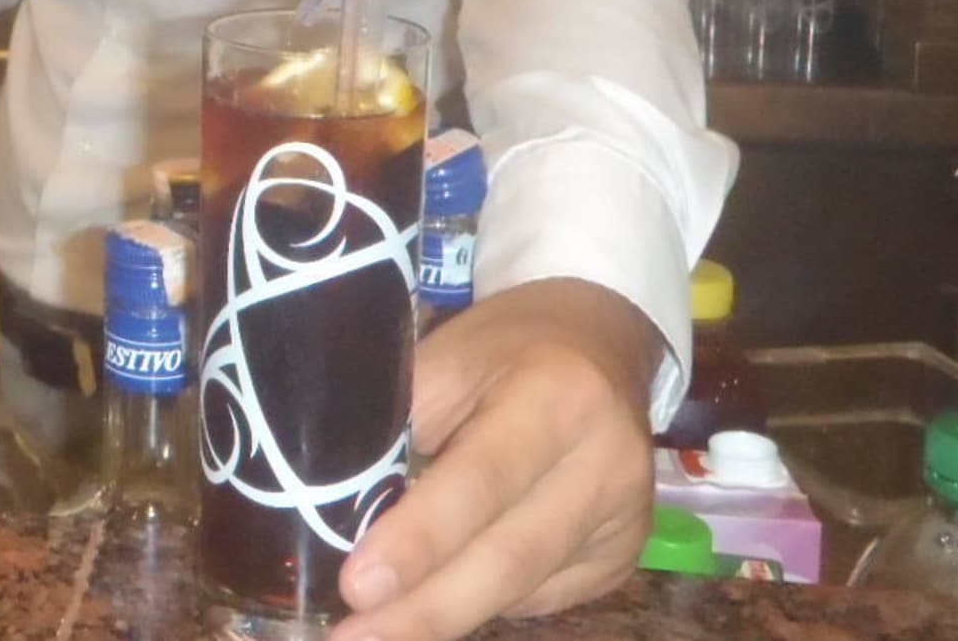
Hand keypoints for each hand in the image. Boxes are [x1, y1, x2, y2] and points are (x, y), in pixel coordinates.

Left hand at [331, 278, 661, 640]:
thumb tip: (333, 503)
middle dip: (424, 609)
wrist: (599, 345)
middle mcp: (607, 465)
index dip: (419, 538)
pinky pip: (537, 597)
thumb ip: (401, 425)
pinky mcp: (620, 559)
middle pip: (508, 557)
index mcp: (559, 395)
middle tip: (351, 637)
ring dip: (442, 617)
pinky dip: (478, 603)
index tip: (357, 586)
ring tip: (372, 634)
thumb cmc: (503, 349)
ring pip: (522, 589)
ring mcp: (624, 521)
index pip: (482, 479)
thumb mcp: (447, 358)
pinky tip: (432, 604)